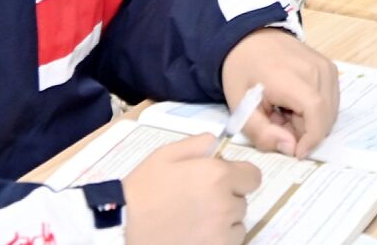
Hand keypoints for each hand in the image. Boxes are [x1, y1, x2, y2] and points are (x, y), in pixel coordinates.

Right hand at [121, 133, 259, 244]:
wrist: (123, 228)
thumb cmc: (143, 191)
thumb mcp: (165, 156)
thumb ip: (198, 144)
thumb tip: (218, 143)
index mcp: (217, 176)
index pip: (253, 176)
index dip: (238, 177)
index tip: (222, 181)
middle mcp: (226, 204)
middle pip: (242, 200)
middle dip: (227, 198)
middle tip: (198, 201)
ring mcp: (222, 233)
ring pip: (237, 223)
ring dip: (224, 221)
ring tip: (195, 220)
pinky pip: (230, 242)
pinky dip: (218, 239)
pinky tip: (196, 235)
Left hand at [220, 27, 340, 157]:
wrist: (251, 38)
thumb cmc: (243, 71)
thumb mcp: (240, 106)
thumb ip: (262, 133)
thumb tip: (290, 148)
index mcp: (290, 76)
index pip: (316, 110)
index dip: (311, 138)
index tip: (296, 153)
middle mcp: (315, 69)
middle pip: (324, 115)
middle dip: (305, 133)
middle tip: (278, 128)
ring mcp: (326, 67)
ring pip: (330, 111)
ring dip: (310, 123)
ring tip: (284, 116)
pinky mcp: (330, 68)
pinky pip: (330, 100)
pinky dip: (315, 112)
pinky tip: (294, 107)